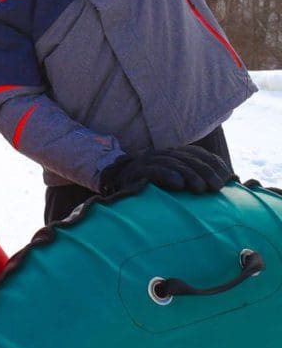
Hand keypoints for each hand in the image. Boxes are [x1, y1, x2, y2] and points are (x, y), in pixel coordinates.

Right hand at [99, 145, 234, 194]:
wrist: (119, 193)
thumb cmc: (154, 193)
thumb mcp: (178, 185)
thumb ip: (195, 182)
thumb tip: (223, 187)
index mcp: (174, 155)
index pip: (198, 154)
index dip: (214, 164)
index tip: (227, 179)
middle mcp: (163, 154)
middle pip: (188, 157)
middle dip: (205, 171)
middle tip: (216, 188)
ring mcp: (148, 161)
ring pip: (173, 162)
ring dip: (189, 174)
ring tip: (200, 190)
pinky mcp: (136, 171)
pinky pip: (153, 169)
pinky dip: (167, 174)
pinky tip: (178, 185)